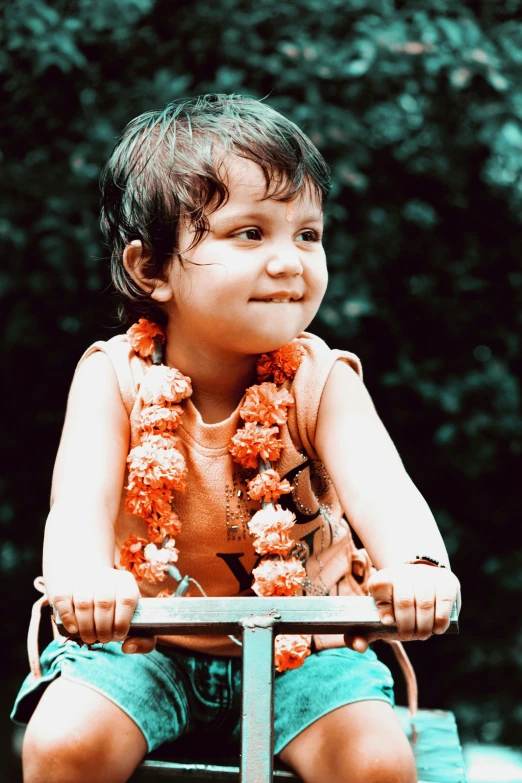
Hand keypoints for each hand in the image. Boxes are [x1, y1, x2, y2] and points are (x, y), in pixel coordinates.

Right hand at [51, 566, 155, 653]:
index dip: (121, 622)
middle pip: (104, 603)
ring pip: (83, 603)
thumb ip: (144, 640)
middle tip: (102, 639)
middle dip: (103, 629)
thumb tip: (127, 647)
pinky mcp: (65, 586)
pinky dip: (68, 619)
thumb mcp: (136, 621)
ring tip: (90, 637)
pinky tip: (74, 629)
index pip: (127, 599)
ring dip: (86, 628)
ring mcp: (84, 579)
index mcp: (126, 582)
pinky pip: (64, 600)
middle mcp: (106, 576)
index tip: (117, 636)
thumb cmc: (118, 612)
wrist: (91, 586)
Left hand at [344, 564, 460, 652]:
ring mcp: (426, 576)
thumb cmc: (397, 606)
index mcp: (383, 578)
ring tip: (421, 634)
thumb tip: (358, 646)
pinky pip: (444, 602)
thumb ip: (365, 633)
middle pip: (404, 601)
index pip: (379, 588)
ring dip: (423, 626)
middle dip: (406, 626)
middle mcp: (404, 572)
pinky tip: (436, 629)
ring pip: (424, 604)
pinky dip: (440, 621)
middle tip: (408, 636)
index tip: (388, 622)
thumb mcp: (378, 616)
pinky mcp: (447, 582)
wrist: (421, 581)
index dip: (384, 609)